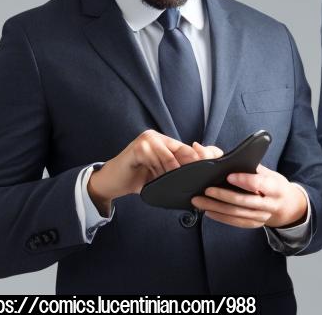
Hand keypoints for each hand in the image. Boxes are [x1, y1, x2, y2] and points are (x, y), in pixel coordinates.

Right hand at [88, 130, 221, 214]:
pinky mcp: (138, 147)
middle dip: (191, 168)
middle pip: (185, 151)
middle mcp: (158, 138)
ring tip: (169, 182)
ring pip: (171, 158)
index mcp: (166, 143)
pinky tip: (155, 179)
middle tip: (195, 181)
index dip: (203, 158)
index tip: (210, 171)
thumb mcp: (162, 176)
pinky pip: (156, 159)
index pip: (191, 149)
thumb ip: (178, 172)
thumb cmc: (137, 180)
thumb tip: (204, 179)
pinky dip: (158, 171)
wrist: (110, 183)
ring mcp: (147, 140)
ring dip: (171, 173)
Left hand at [191, 165, 307, 228]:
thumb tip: (225, 157)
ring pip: (236, 213)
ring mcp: (262, 217)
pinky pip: (235, 222)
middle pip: (245, 201)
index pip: (260, 184)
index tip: (229, 176)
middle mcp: (270, 204)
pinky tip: (208, 211)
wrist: (288, 206)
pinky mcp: (254, 224)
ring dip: (216, 207)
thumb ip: (250, 167)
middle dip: (224, 195)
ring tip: (200, 201)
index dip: (245, 180)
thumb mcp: (269, 173)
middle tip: (207, 190)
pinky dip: (220, 217)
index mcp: (276, 188)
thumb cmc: (274, 185)